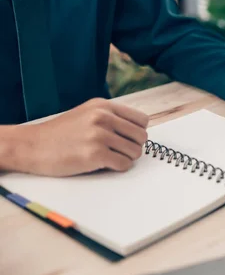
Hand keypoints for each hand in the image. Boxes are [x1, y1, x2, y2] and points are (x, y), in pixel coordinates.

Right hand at [16, 98, 148, 176]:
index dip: (137, 132)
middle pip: (141, 137)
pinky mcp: (95, 154)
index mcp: (104, 106)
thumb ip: (111, 117)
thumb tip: (139, 130)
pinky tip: (104, 165)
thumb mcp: (87, 113)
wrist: (32, 145)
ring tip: (110, 158)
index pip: (142, 120)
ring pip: (135, 152)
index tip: (126, 139)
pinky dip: (118, 168)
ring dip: (126, 158)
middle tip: (118, 151)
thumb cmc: (61, 133)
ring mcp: (99, 135)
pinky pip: (124, 164)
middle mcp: (104, 117)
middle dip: (133, 147)